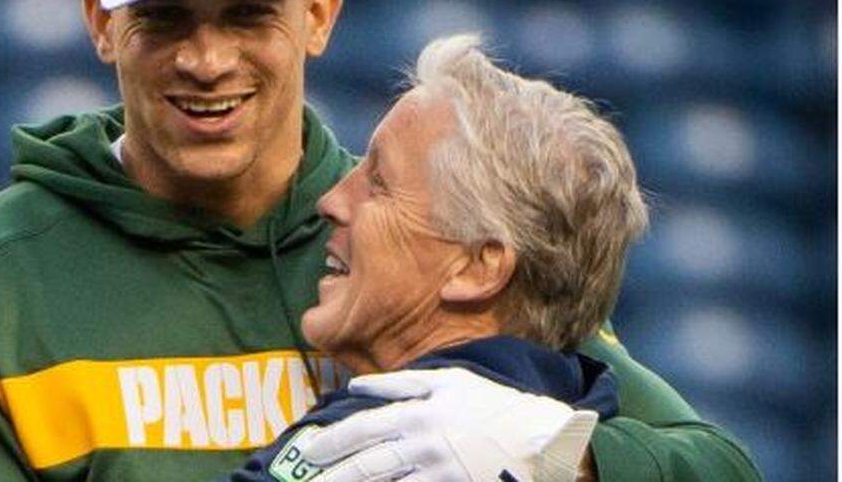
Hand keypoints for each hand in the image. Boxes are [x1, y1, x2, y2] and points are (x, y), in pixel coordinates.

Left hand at [300, 368, 597, 481]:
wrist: (545, 439)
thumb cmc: (494, 405)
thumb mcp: (450, 380)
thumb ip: (402, 382)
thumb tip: (357, 386)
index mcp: (420, 412)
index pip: (364, 427)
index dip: (333, 439)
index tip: (310, 450)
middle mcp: (424, 444)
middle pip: (368, 463)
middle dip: (333, 474)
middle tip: (307, 480)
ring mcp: (439, 472)